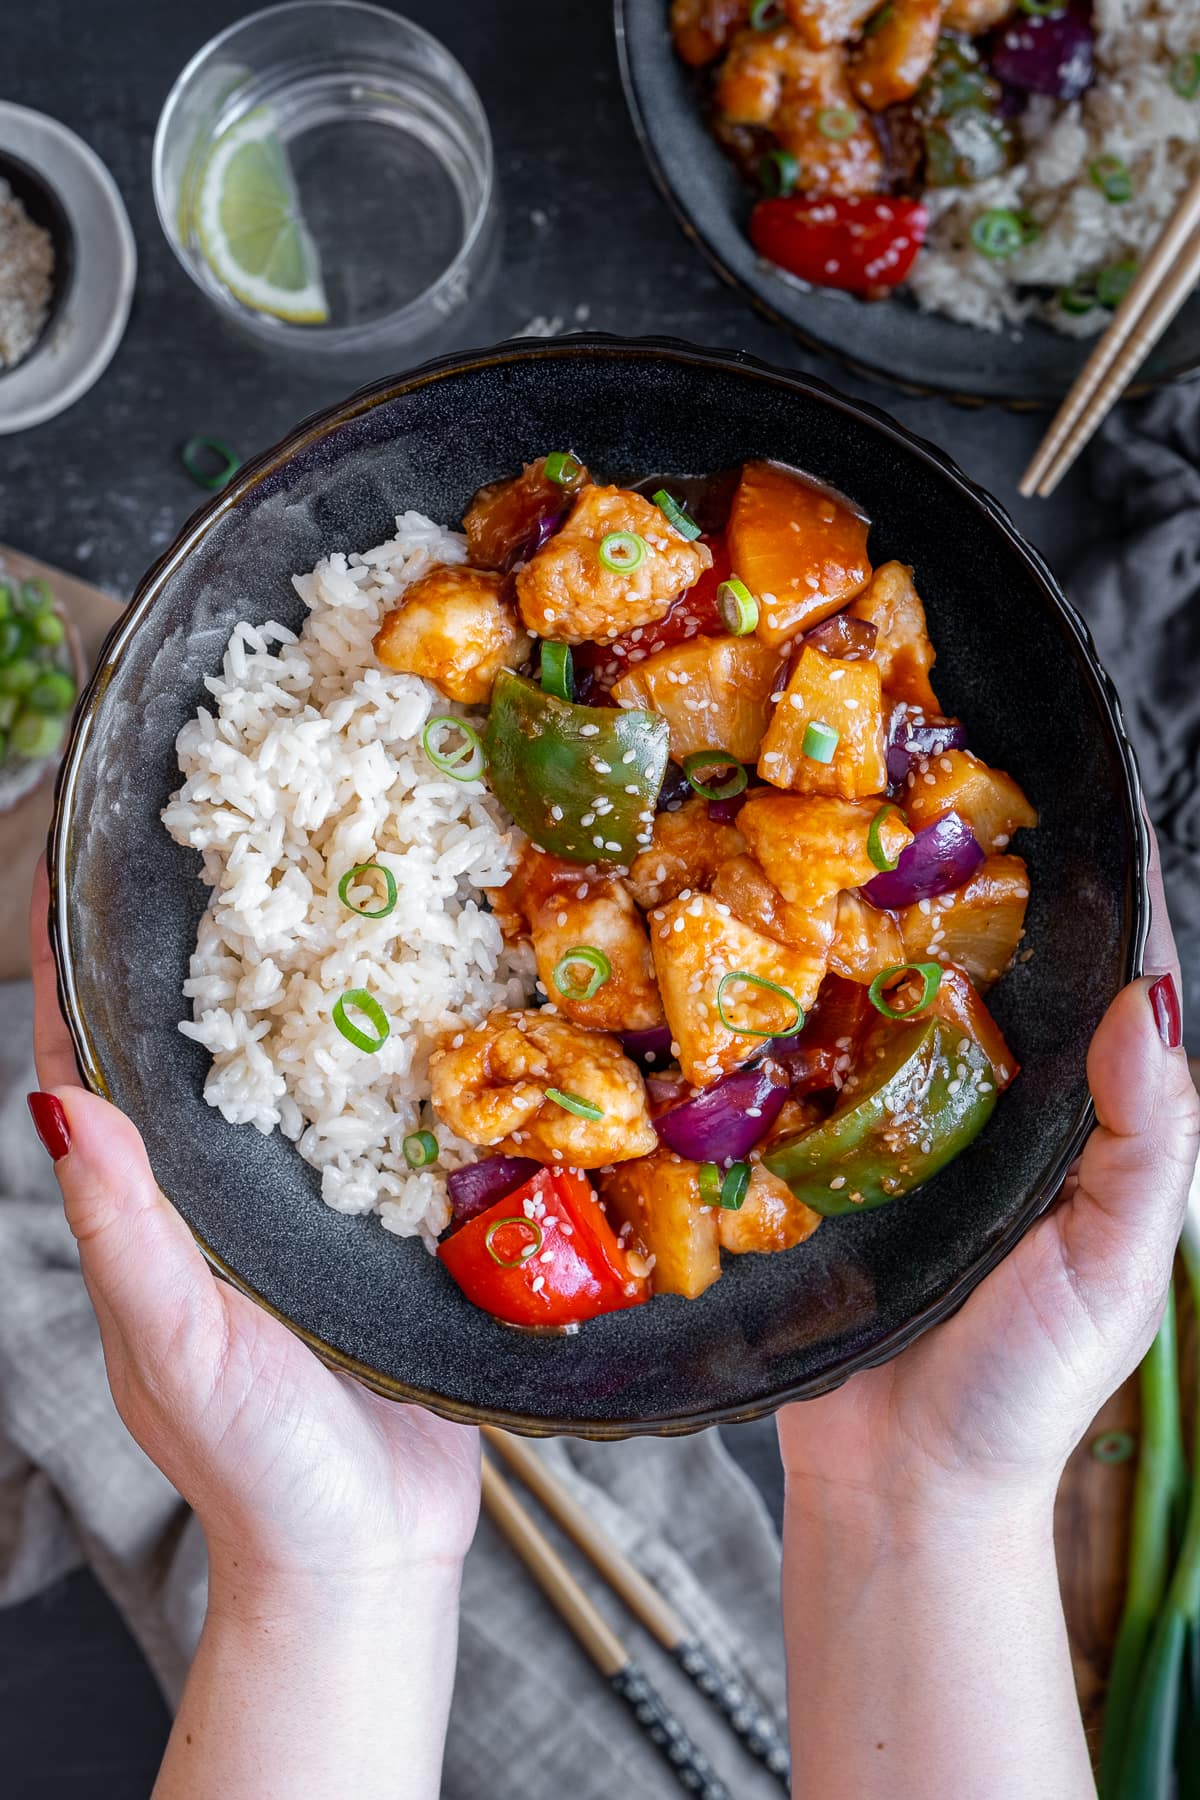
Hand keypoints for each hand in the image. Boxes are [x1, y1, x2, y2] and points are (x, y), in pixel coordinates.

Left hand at [27, 862, 479, 1604]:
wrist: (372, 1557)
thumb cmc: (258, 1468)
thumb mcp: (177, 1344)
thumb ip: (124, 1229)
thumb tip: (53, 1096)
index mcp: (157, 1219)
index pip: (99, 1078)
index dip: (86, 986)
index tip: (100, 884)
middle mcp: (228, 1202)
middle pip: (212, 1061)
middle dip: (225, 966)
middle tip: (260, 860)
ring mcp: (313, 1215)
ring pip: (311, 1083)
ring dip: (326, 1005)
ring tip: (361, 907)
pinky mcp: (393, 1232)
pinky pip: (397, 1133)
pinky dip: (415, 1072)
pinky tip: (455, 1014)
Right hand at [779, 832, 1199, 1520]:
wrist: (898, 1481)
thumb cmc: (1024, 1383)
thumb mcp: (1112, 1269)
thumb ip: (1146, 1144)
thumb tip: (1146, 1004)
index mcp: (1068, 1123)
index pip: (1095, 993)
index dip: (1095, 907)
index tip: (1071, 811)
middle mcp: (979, 1107)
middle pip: (978, 978)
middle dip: (960, 892)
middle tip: (925, 790)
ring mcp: (886, 1127)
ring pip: (880, 1008)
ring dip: (861, 939)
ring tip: (833, 840)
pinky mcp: (805, 1157)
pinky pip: (794, 1073)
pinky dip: (778, 1017)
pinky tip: (754, 952)